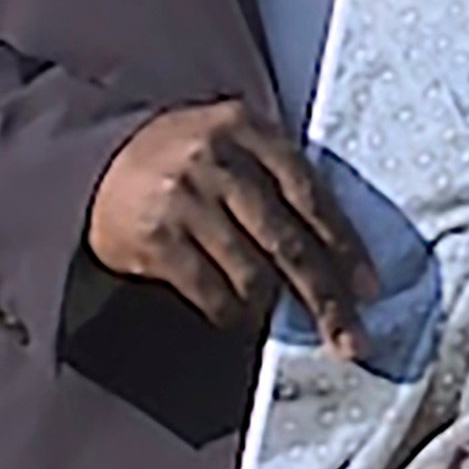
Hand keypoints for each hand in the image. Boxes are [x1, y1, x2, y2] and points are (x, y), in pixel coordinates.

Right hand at [86, 102, 376, 356]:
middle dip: (325, 295)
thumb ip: (284, 178)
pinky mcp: (155, 238)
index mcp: (251, 129)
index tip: (369, 288)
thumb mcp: (239, 141)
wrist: (99, 157)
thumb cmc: (193, 155)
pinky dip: (231, 312)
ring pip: (251, 271)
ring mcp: (184, 199)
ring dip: (274, 306)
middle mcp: (219, 160)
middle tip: (351, 339)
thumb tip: (342, 253)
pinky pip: (209, 289)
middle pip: (289, 240)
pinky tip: (239, 318)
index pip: (313, 195)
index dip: (346, 246)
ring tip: (284, 320)